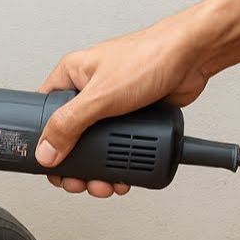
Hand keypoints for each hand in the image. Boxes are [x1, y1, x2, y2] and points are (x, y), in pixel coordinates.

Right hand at [38, 14, 213, 197]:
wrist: (194, 56)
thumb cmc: (150, 56)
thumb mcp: (100, 95)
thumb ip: (69, 124)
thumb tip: (46, 150)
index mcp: (72, 75)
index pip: (45, 112)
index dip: (44, 141)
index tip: (50, 164)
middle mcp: (89, 89)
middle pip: (70, 137)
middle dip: (75, 165)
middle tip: (78, 182)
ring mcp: (111, 105)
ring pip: (95, 146)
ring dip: (98, 171)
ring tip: (103, 184)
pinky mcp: (132, 117)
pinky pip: (118, 147)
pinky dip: (119, 165)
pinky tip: (122, 176)